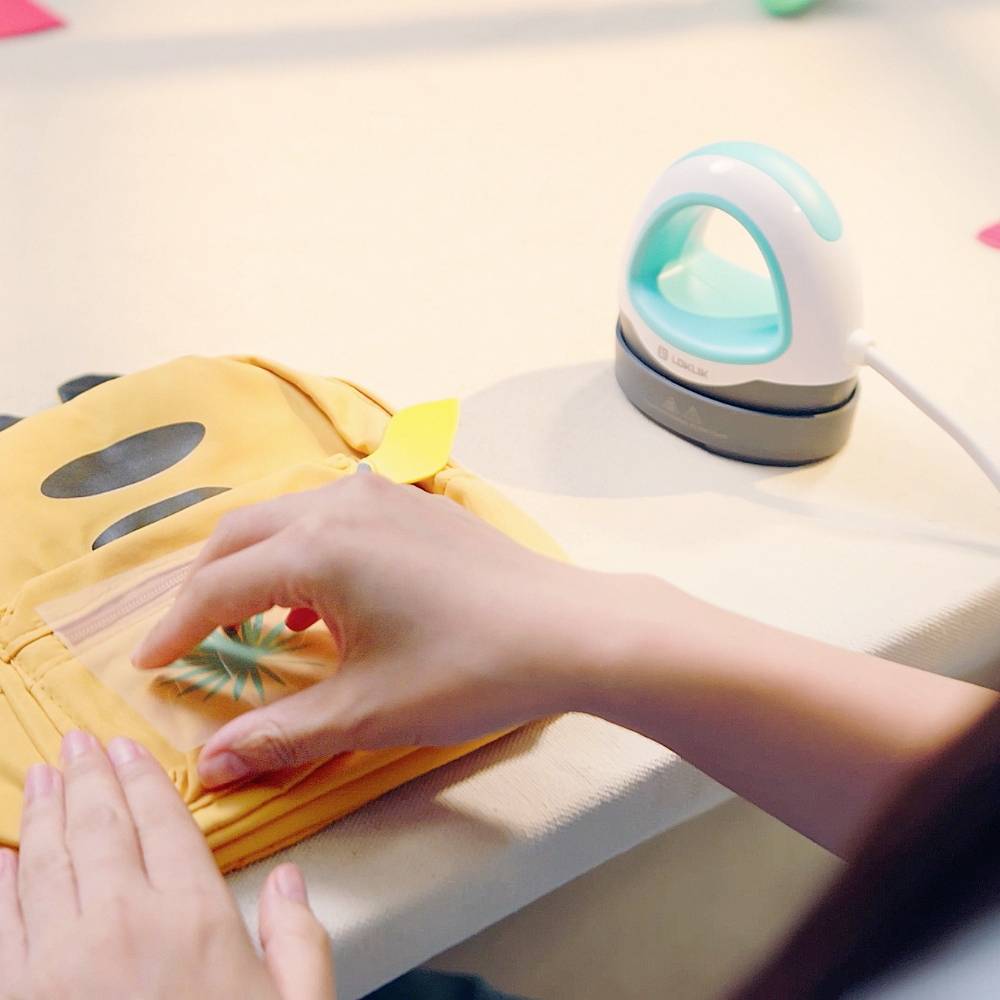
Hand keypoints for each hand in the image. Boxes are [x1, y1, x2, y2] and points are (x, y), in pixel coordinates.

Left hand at [0, 732, 333, 999]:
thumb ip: (301, 940)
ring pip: (48, 862)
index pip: (167, 824)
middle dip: (89, 777)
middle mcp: (125, 924)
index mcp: (197, 919)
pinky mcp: (16, 998)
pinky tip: (0, 857)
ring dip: (43, 811)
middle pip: (103, 827)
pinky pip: (2, 924)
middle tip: (78, 742)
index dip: (145, 780)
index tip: (129, 751)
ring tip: (42, 775)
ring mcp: (61, 963)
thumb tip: (292, 879)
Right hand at [132, 474, 643, 786]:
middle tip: (189, 640)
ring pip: (286, 517)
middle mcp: (340, 503)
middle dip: (204, 587)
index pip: (217, 587)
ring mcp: (382, 493)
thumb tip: (209, 765)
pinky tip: (319, 602)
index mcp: (317, 548)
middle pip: (240, 536)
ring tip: (247, 620)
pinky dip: (304, 552)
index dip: (176, 629)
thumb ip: (279, 734)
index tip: (149, 664)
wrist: (569, 631)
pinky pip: (332, 515)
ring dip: (255, 564)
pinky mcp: (414, 501)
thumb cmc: (470, 669)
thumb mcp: (367, 711)